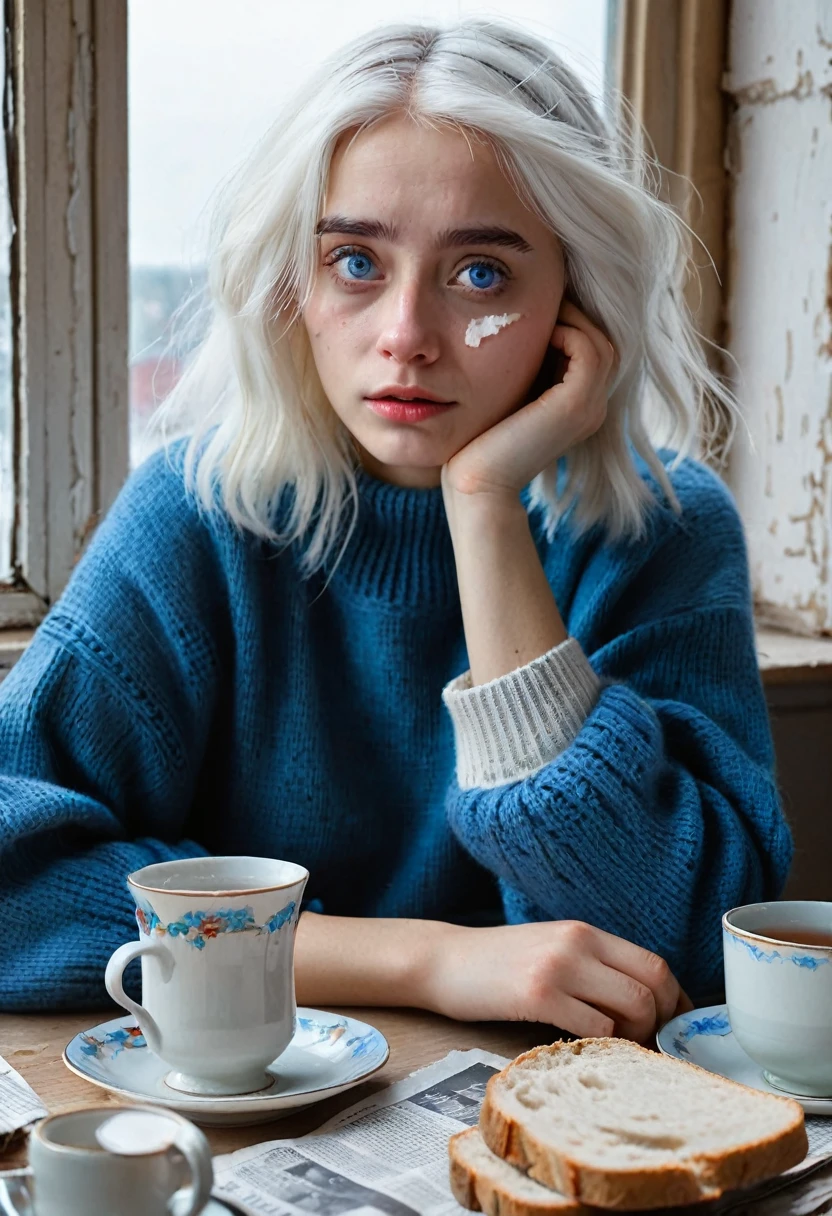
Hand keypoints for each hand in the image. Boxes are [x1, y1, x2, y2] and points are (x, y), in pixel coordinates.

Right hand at [422, 919, 692, 1042]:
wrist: (442, 961)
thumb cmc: (498, 964)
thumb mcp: (551, 949)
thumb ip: (592, 965)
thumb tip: (644, 1003)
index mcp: (585, 932)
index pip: (655, 964)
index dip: (675, 1001)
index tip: (672, 1027)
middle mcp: (578, 943)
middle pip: (653, 985)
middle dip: (661, 1023)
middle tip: (646, 1045)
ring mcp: (558, 967)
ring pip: (632, 1007)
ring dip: (634, 1037)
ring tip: (614, 1049)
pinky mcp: (537, 994)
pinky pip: (595, 1028)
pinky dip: (601, 1046)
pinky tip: (582, 1049)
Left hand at [442, 300, 616, 498]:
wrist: (477, 484)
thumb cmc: (481, 441)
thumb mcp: (511, 395)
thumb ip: (526, 367)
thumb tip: (518, 324)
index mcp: (580, 406)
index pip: (592, 349)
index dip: (569, 324)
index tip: (534, 314)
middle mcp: (594, 407)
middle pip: (602, 341)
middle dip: (573, 317)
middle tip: (538, 307)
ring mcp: (590, 407)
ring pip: (600, 342)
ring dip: (570, 321)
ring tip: (537, 319)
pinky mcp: (576, 406)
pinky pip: (587, 349)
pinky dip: (566, 332)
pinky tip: (535, 337)